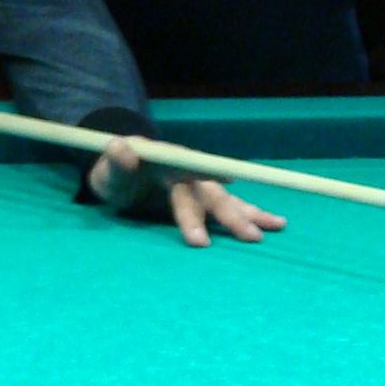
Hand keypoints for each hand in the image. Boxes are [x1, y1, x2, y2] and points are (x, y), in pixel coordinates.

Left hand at [88, 139, 286, 248]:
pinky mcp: (200, 198)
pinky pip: (227, 206)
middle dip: (229, 214)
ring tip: (277, 225)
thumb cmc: (114, 173)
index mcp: (167, 159)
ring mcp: (197, 184)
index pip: (188, 166)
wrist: (120, 172)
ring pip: (225, 199)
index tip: (229, 185)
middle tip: (249, 236)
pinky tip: (273, 223)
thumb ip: (114, 160)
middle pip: (210, 192)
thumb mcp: (107, 169)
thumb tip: (123, 149)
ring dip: (249, 213)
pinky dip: (249, 213)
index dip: (208, 174)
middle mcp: (188, 170)